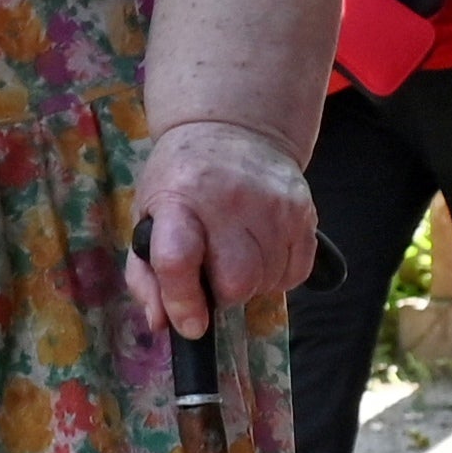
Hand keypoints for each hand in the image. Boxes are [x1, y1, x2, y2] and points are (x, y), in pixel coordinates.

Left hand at [133, 116, 313, 340]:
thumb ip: (147, 275)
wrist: (234, 128)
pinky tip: (260, 251)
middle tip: (212, 276)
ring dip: (250, 284)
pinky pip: (295, 273)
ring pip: (268, 283)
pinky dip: (276, 275)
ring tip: (236, 256)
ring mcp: (273, 206)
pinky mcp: (304, 212)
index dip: (183, 301)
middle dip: (223, 294)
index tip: (190, 324)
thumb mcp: (148, 215)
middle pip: (237, 282)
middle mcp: (230, 201)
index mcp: (179, 200)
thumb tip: (164, 324)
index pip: (179, 260)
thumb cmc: (182, 180)